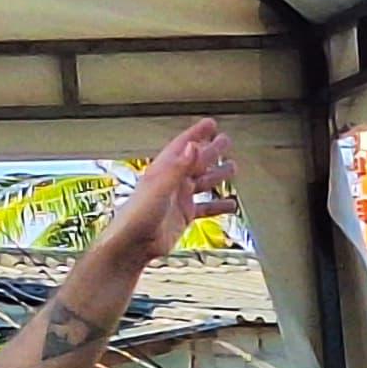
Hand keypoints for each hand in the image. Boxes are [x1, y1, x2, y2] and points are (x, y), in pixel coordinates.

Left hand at [102, 122, 235, 261]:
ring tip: (233, 167)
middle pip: (196, 161)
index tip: (211, 124)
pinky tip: (230, 205)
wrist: (133, 244)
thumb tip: (193, 146)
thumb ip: (178, 167)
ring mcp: (178, 199)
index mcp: (164, 170)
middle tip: (226, 141)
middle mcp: (172, 181)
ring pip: (202, 182)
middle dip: (211, 150)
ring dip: (217, 175)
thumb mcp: (160, 187)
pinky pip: (205, 207)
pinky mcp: (183, 216)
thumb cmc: (139, 215)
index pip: (184, 146)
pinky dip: (218, 205)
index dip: (197, 134)